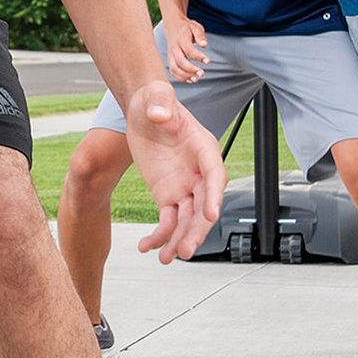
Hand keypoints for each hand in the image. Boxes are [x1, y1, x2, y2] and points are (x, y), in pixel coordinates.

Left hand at [123, 86, 224, 262]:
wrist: (143, 110)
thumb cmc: (155, 100)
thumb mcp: (156, 98)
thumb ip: (161, 105)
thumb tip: (160, 115)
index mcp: (203, 148)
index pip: (213, 175)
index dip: (213, 196)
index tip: (210, 216)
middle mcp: (198, 172)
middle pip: (203, 205)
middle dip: (196, 230)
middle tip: (186, 251)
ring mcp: (185, 186)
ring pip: (187, 219)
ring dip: (178, 240)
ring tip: (166, 259)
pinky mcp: (168, 195)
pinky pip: (167, 220)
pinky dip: (159, 235)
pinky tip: (146, 247)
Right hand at [160, 16, 207, 82]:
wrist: (173, 25)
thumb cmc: (187, 27)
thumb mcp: (195, 27)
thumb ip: (200, 35)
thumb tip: (204, 45)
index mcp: (181, 39)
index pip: (189, 50)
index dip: (198, 57)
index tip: (208, 61)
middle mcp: (174, 48)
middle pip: (180, 61)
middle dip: (191, 69)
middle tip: (202, 74)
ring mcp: (171, 55)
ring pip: (174, 68)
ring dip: (185, 76)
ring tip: (196, 79)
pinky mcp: (170, 59)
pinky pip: (173, 71)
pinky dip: (180, 78)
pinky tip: (190, 80)